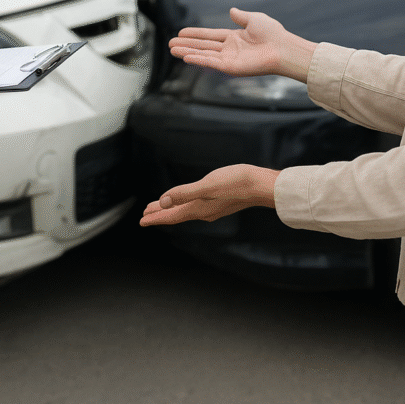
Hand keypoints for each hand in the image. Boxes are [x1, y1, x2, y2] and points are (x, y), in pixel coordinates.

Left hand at [139, 164, 279, 225]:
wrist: (263, 185)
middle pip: (176, 215)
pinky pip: (195, 207)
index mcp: (198, 208)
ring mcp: (213, 208)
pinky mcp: (220, 202)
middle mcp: (204, 211)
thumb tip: (163, 202)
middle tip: (145, 215)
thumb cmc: (237, 183)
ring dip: (171, 210)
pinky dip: (184, 205)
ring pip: (185, 211)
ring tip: (160, 208)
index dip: (155, 218)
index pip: (171, 216)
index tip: (141, 221)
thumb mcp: (207, 185)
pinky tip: (187, 202)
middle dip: (160, 215)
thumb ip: (184, 193)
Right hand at [169, 8, 316, 81]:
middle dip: (186, 44)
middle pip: (203, 46)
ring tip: (172, 50)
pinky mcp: (231, 67)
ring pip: (203, 54)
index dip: (195, 34)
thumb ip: (241, 16)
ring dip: (187, 52)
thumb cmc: (273, 34)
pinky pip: (211, 63)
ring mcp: (229, 58)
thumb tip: (232, 10)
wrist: (283, 48)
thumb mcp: (255, 19)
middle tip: (170, 44)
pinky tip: (186, 57)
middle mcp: (229, 49)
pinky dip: (198, 60)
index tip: (181, 33)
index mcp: (234, 37)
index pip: (210, 36)